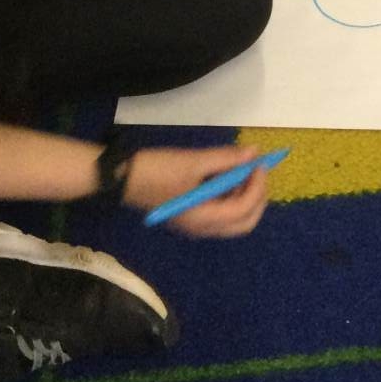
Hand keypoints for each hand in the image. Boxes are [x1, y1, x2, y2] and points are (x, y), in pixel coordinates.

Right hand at [122, 144, 271, 237]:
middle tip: (256, 171)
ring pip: (233, 219)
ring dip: (244, 196)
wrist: (122, 179)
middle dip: (257, 197)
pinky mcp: (191, 216)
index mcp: (204, 218)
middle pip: (244, 222)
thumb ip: (226, 159)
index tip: (259, 163)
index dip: (257, 186)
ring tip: (241, 170)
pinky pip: (220, 213)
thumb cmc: (158, 171)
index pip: (244, 210)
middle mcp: (203, 228)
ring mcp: (196, 225)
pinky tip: (225, 176)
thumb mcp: (193, 161)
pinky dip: (230, 197)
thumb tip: (254, 153)